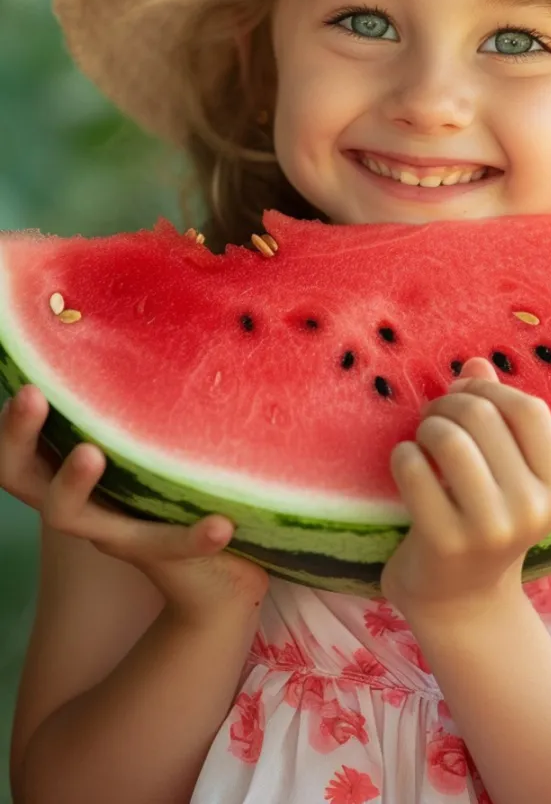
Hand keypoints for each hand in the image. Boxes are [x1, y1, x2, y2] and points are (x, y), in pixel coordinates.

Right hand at [0, 385, 268, 622]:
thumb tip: (153, 289)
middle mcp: (71, 499)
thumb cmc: (173, 473)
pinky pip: (164, 547)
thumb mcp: (152, 424)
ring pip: (68, 514)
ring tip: (91, 452)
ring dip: (73, 482)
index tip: (22, 374)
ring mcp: (104, 529)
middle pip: (17, 471)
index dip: (10, 415)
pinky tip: (221, 526)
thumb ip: (142, 384)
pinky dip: (189, 537)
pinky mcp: (150, 553)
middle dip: (16, 432)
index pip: (17, 440)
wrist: (214, 570)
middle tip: (29, 393)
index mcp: (64, 461)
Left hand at [380, 357, 550, 615]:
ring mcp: (488, 530)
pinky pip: (413, 469)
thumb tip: (476, 362)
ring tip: (420, 441)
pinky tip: (405, 467)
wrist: (458, 606)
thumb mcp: (501, 476)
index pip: (531, 411)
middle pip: (484, 417)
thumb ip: (494, 417)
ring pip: (450, 439)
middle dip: (448, 403)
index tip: (465, 395)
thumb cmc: (479, 525)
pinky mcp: (443, 543)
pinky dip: (402, 456)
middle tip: (431, 417)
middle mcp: (529, 510)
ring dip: (426, 427)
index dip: (492, 391)